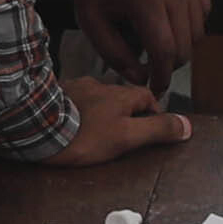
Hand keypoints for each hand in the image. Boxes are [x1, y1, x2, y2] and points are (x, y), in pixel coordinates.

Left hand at [42, 77, 192, 166]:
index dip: (153, 113)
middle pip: (122, 98)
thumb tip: (184, 126)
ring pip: (97, 99)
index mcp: (120, 94)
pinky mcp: (57, 97)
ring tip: (98, 133)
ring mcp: (77, 89)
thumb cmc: (81, 136)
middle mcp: (99, 86)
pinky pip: (75, 102)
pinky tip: (75, 126)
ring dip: (101, 112)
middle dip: (126, 114)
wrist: (38, 130)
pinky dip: (79, 113)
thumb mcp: (127, 137)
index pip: (148, 97)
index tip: (152, 128)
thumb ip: (157, 131)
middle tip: (125, 135)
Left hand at [67, 0, 207, 86]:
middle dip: (171, 63)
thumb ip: (114, 53)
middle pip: (186, 44)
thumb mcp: (91, 19)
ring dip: (182, 44)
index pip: (166, 51)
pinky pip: (204, 7)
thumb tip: (139, 77)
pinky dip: (192, 21)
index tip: (156, 86)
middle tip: (155, 66)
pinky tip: (172, 20)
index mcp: (145, 0)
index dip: (163, 75)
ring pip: (198, 29)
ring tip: (161, 42)